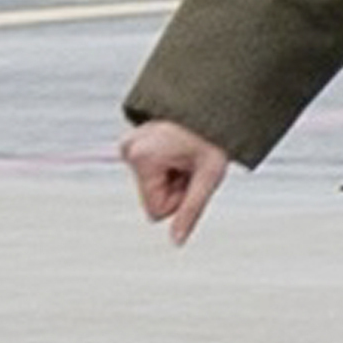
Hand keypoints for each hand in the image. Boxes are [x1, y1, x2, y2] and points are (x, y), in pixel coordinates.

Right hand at [119, 118, 233, 246]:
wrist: (211, 101)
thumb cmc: (214, 136)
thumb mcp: (209, 176)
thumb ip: (191, 211)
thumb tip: (176, 241)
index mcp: (143, 158)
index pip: (156, 211)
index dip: (179, 200)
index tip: (193, 175)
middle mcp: (129, 150)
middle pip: (152, 197)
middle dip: (175, 186)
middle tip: (192, 162)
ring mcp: (128, 144)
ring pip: (151, 184)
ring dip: (172, 175)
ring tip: (186, 153)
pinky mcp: (131, 142)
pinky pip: (149, 171)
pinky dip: (166, 165)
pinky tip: (178, 148)